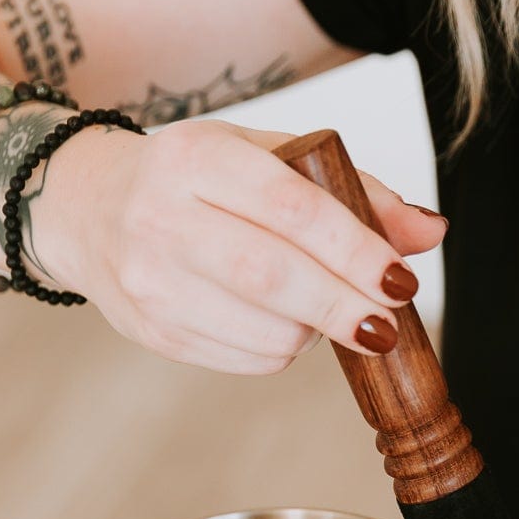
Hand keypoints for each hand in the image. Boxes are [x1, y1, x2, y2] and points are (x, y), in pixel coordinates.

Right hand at [35, 115, 446, 369]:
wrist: (88, 210)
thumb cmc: (195, 181)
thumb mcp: (264, 158)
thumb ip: (350, 189)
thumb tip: (430, 232)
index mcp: (194, 158)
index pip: (290, 208)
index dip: (354, 249)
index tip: (399, 279)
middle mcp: (160, 218)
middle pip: (273, 277)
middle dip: (344, 306)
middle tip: (388, 323)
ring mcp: (150, 282)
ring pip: (266, 329)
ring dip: (315, 329)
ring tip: (319, 306)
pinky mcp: (153, 334)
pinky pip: (247, 360)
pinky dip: (282, 349)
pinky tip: (277, 320)